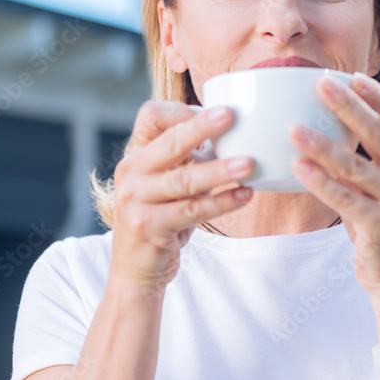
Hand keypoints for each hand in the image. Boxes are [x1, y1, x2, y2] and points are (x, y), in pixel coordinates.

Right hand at [109, 101, 254, 297]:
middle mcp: (131, 173)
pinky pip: (192, 211)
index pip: (151, 117)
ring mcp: (135, 200)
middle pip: (169, 143)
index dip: (181, 110)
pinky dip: (222, 203)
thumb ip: (189, 162)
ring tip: (248, 163)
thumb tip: (234, 137)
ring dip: (219, 171)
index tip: (214, 111)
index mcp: (136, 155)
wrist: (135, 270)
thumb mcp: (168, 185)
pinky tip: (244, 195)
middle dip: (201, 128)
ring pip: (183, 180)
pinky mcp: (148, 226)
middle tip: (230, 116)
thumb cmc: (161, 219)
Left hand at [289, 72, 379, 294]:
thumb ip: (358, 157)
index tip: (353, 77)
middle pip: (378, 132)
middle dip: (348, 106)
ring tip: (294, 130)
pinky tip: (298, 168)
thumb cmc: (379, 221)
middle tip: (320, 83)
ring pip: (356, 166)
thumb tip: (316, 123)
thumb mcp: (375, 184)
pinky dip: (321, 182)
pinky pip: (346, 199)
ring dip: (323, 146)